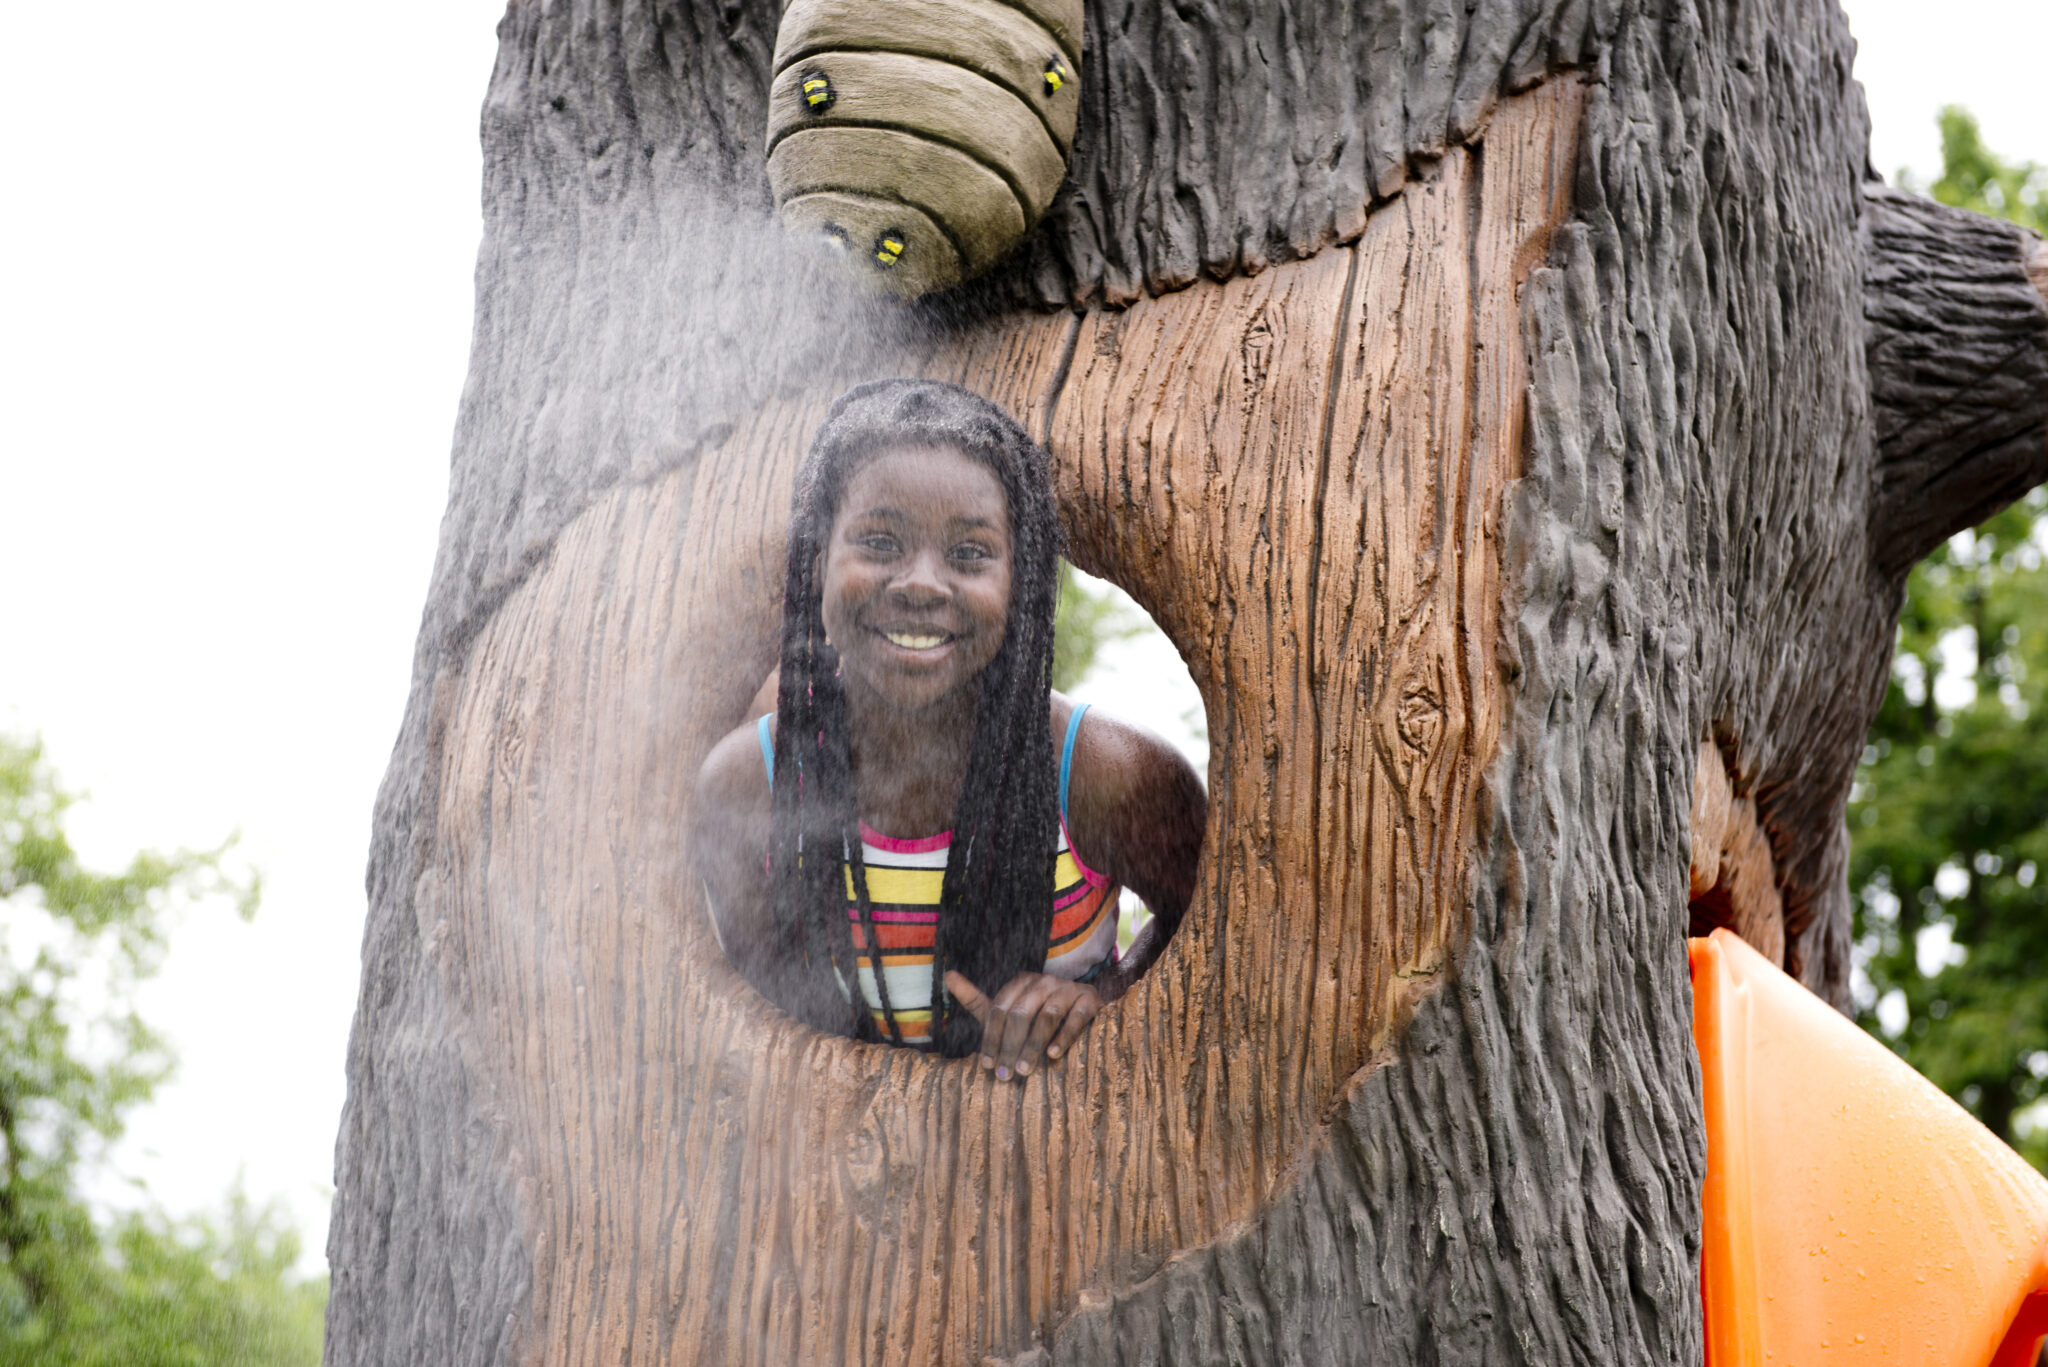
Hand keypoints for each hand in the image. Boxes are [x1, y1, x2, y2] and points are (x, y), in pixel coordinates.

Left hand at [943, 970, 1100, 1080]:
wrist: (1082, 1018)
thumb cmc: (1036, 1020)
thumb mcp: (1005, 1011)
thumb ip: (976, 998)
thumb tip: (947, 975)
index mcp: (1021, 982)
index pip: (999, 1009)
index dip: (991, 1039)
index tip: (986, 1066)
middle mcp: (1044, 981)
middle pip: (1020, 1013)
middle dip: (1010, 1047)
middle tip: (1005, 1075)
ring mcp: (1068, 988)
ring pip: (1047, 1016)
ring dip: (1034, 1045)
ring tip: (1025, 1070)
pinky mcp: (1090, 1000)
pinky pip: (1076, 1017)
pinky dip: (1064, 1036)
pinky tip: (1053, 1055)